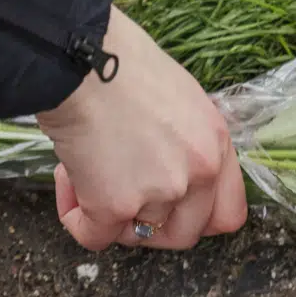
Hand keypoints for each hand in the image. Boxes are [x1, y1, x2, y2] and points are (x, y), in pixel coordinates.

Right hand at [38, 7, 245, 250]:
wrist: (81, 59)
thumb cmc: (121, 63)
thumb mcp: (180, 99)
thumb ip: (186, 142)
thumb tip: (167, 167)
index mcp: (217, 144)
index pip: (229, 215)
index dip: (198, 220)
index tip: (171, 210)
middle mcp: (198, 172)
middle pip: (183, 234)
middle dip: (149, 224)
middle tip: (121, 195)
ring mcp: (160, 191)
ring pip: (135, 236)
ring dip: (109, 215)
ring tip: (84, 172)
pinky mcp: (115, 204)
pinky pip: (94, 237)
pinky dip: (76, 219)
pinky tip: (66, 182)